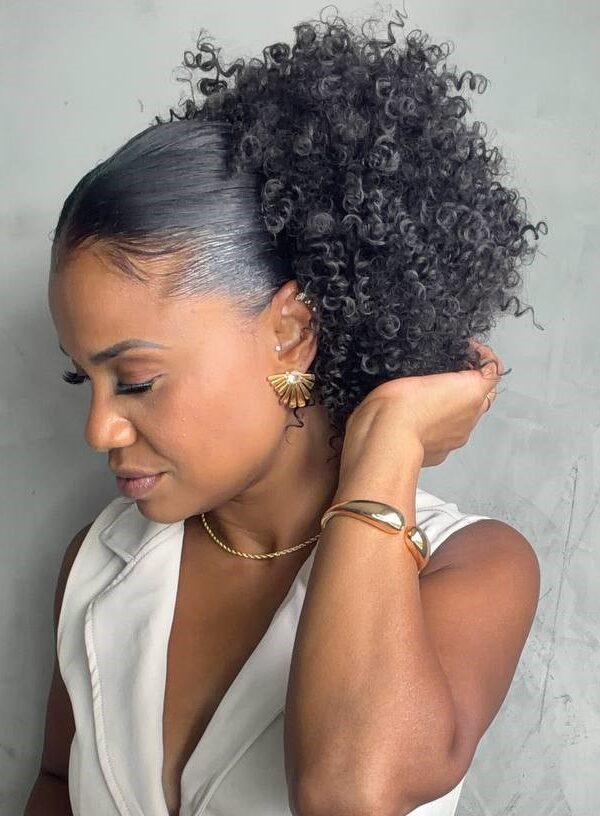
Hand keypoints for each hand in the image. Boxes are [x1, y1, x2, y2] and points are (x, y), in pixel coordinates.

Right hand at [337, 340, 503, 484]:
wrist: (386, 437)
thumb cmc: (399, 404)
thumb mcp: (418, 367)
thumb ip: (438, 369)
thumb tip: (439, 374)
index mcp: (472, 392)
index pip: (493, 369)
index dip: (481, 356)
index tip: (467, 349)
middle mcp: (471, 416)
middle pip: (486, 394)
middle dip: (474, 382)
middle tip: (455, 371)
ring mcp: (458, 436)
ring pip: (468, 417)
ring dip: (458, 406)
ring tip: (435, 396)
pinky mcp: (442, 451)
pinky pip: (448, 435)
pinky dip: (442, 426)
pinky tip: (423, 419)